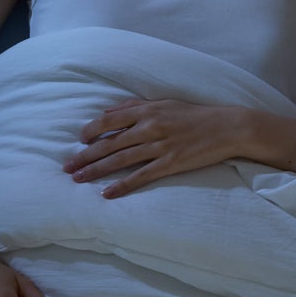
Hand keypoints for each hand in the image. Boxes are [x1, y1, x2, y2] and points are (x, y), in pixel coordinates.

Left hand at [66, 100, 253, 197]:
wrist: (228, 127)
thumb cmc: (196, 115)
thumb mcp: (165, 103)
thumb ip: (135, 106)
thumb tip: (108, 111)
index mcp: (147, 111)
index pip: (110, 121)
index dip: (91, 131)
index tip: (79, 141)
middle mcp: (150, 127)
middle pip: (110, 143)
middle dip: (85, 156)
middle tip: (67, 167)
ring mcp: (160, 146)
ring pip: (120, 160)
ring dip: (96, 171)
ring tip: (78, 180)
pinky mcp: (170, 163)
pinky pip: (141, 176)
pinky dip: (122, 185)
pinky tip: (107, 193)